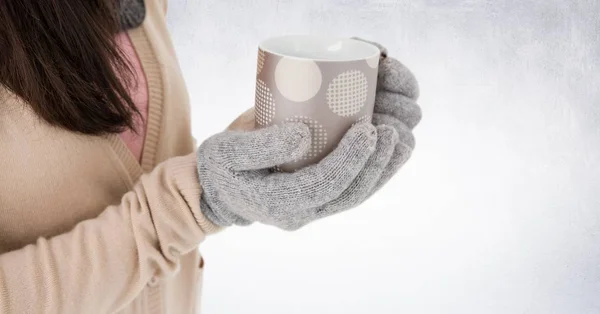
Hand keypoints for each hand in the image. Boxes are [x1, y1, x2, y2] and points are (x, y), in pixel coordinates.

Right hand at [196, 40, 420, 229]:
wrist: (216, 191)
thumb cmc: (219, 166)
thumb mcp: (226, 151)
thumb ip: (260, 145)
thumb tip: (303, 137)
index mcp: (277, 203)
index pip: (323, 184)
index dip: (350, 159)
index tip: (367, 128)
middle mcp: (300, 213)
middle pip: (348, 194)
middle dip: (374, 164)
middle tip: (390, 131)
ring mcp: (311, 210)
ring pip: (356, 196)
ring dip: (383, 170)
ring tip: (402, 141)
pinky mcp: (318, 199)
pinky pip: (352, 190)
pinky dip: (375, 173)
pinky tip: (390, 152)